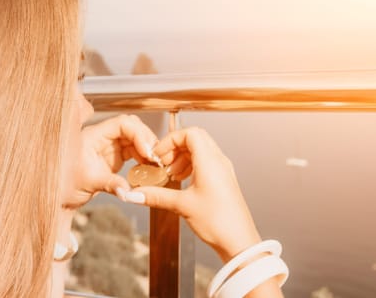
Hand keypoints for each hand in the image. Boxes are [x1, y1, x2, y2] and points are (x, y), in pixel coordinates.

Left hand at [61, 114, 157, 208]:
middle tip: (157, 158)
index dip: (139, 134)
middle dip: (147, 140)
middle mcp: (103, 137)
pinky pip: (134, 151)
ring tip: (156, 164)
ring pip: (135, 139)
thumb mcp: (88, 183)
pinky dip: (144, 158)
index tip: (148, 151)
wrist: (60, 196)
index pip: (122, 123)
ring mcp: (109, 146)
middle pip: (132, 128)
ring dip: (147, 149)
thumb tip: (128, 192)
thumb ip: (111, 185)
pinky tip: (149, 168)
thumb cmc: (65, 185)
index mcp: (94, 136)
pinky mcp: (114, 157)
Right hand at [125, 127, 261, 261]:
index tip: (159, 154)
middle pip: (195, 138)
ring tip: (170, 172)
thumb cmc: (220, 222)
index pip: (190, 133)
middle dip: (175, 147)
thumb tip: (136, 193)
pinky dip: (190, 165)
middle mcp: (219, 162)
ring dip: (182, 156)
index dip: (171, 140)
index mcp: (210, 162)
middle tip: (163, 162)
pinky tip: (182, 180)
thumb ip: (155, 196)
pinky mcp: (223, 180)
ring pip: (200, 149)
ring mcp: (223, 170)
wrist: (239, 241)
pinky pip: (206, 162)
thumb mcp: (182, 205)